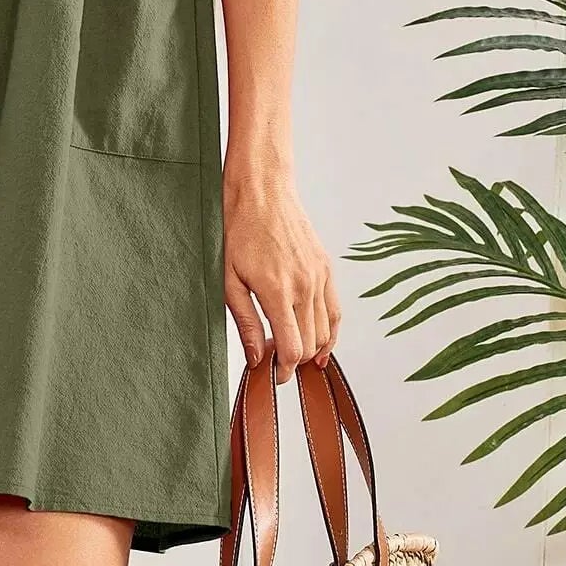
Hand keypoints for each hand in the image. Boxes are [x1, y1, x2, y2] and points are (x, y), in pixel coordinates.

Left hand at [222, 168, 340, 382]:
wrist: (261, 190)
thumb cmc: (238, 230)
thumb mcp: (229, 279)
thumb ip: (245, 322)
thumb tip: (257, 357)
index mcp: (277, 290)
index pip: (293, 348)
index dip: (284, 369)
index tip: (274, 374)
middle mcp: (304, 285)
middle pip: (312, 344)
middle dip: (296, 360)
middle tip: (276, 361)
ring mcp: (319, 276)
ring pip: (328, 330)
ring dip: (314, 348)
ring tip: (295, 352)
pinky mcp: (327, 267)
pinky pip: (336, 309)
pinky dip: (331, 329)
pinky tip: (319, 339)